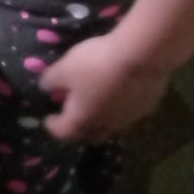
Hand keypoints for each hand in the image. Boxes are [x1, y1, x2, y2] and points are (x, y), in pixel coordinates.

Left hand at [40, 33, 171, 142]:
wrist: (140, 58)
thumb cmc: (95, 65)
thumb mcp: (64, 68)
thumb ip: (51, 80)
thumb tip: (45, 87)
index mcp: (83, 120)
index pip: (64, 132)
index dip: (54, 126)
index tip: (48, 120)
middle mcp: (107, 126)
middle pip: (91, 136)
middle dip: (80, 129)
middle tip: (73, 117)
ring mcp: (130, 119)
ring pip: (113, 125)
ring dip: (103, 118)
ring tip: (97, 104)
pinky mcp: (147, 107)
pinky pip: (130, 112)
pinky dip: (121, 106)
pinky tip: (121, 93)